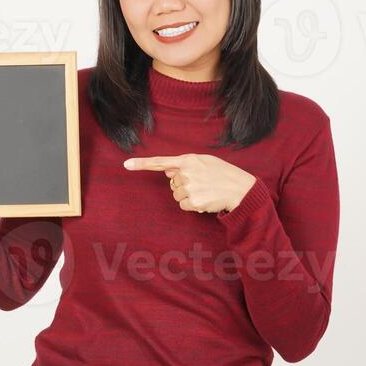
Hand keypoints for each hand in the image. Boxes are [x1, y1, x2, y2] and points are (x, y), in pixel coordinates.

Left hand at [122, 153, 256, 213]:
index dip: (142, 164)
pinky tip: (205, 200)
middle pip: (172, 184)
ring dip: (188, 196)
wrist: (240, 189)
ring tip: (205, 192)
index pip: (161, 162)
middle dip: (183, 186)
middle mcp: (186, 173)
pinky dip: (192, 205)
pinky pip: (183, 205)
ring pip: (177, 196)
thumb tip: (167, 173)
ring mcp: (189, 187)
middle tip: (201, 184)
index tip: (126, 164)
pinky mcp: (193, 201)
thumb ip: (185, 165)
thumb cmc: (223, 174)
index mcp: (188, 160)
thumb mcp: (205, 162)